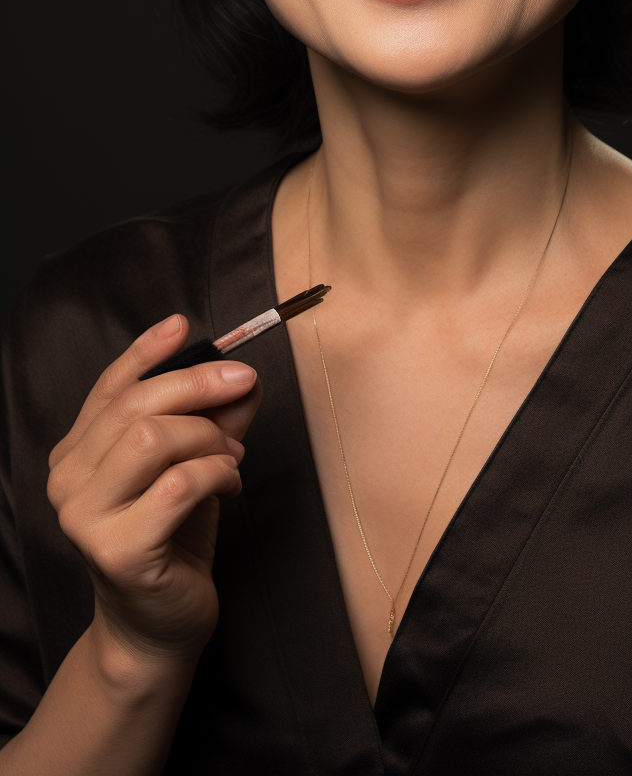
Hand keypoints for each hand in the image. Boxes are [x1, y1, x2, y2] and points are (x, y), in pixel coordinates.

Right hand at [46, 314, 262, 672]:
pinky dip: (216, 473)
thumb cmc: (171, 540)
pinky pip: (178, 484)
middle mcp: (67, 481)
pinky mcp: (118, 549)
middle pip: (135, 406)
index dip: (146, 353)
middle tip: (244, 384)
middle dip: (199, 386)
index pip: (108, 388)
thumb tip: (243, 382)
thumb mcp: (189, 466)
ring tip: (230, 457)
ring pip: (152, 437)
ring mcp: (85, 518)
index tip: (183, 325)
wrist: (158, 625)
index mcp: (76, 454)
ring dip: (207, 437)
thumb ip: (211, 423)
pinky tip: (230, 483)